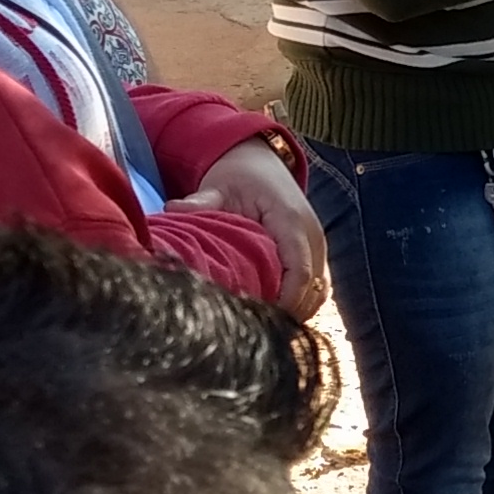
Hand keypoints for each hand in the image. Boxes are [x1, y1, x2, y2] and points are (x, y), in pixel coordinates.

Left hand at [180, 141, 329, 322]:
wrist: (260, 163)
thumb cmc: (238, 176)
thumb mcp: (218, 185)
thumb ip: (201, 202)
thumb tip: (173, 209)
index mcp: (291, 219)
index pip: (301, 271)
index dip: (286, 301)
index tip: (259, 318)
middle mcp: (312, 234)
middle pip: (314, 288)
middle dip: (289, 313)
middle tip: (255, 329)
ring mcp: (318, 245)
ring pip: (320, 292)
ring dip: (298, 311)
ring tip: (264, 325)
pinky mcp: (317, 254)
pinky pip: (319, 288)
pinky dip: (302, 303)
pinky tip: (275, 313)